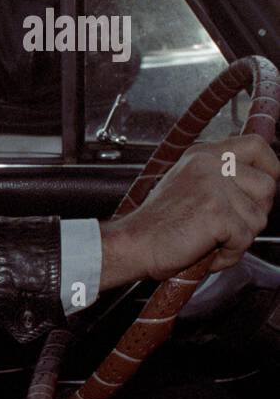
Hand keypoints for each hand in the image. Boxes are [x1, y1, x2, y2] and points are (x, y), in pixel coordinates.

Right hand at [99, 134, 278, 287]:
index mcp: (202, 155)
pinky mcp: (216, 211)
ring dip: (240, 238)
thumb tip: (262, 183)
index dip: (270, 166)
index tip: (267, 183)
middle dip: (256, 213)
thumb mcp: (188, 186)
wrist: (133, 244)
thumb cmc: (157, 224)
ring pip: (258, 217)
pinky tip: (206, 251)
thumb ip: (221, 178)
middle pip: (266, 185)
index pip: (256, 145)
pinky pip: (244, 238)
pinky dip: (229, 254)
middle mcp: (208, 164)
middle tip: (229, 225)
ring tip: (211, 240)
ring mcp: (213, 186)